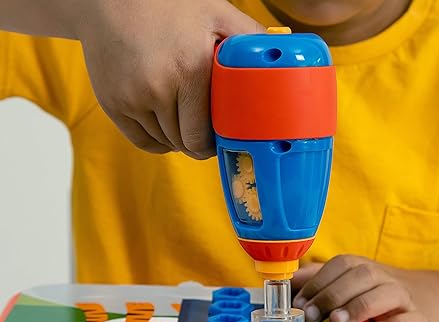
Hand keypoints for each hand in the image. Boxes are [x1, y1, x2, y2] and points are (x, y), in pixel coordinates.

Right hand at [77, 0, 263, 156]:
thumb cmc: (167, 4)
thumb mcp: (215, 12)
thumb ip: (248, 35)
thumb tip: (279, 54)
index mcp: (188, 71)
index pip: (202, 137)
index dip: (214, 144)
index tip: (222, 138)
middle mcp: (157, 89)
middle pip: (184, 144)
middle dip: (198, 142)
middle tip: (206, 131)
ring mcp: (131, 99)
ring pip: (164, 143)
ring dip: (178, 140)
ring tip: (186, 121)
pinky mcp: (112, 104)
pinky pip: (142, 141)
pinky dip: (157, 141)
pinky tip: (167, 126)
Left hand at [292, 255, 438, 321]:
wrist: (426, 303)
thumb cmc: (376, 296)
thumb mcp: (346, 286)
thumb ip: (318, 283)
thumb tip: (285, 285)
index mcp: (362, 268)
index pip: (340, 266)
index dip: (318, 283)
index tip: (300, 304)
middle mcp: (383, 278)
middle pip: (361, 277)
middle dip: (333, 294)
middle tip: (314, 315)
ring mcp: (403, 299)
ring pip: (385, 294)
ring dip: (359, 307)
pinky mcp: (418, 321)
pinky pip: (408, 320)